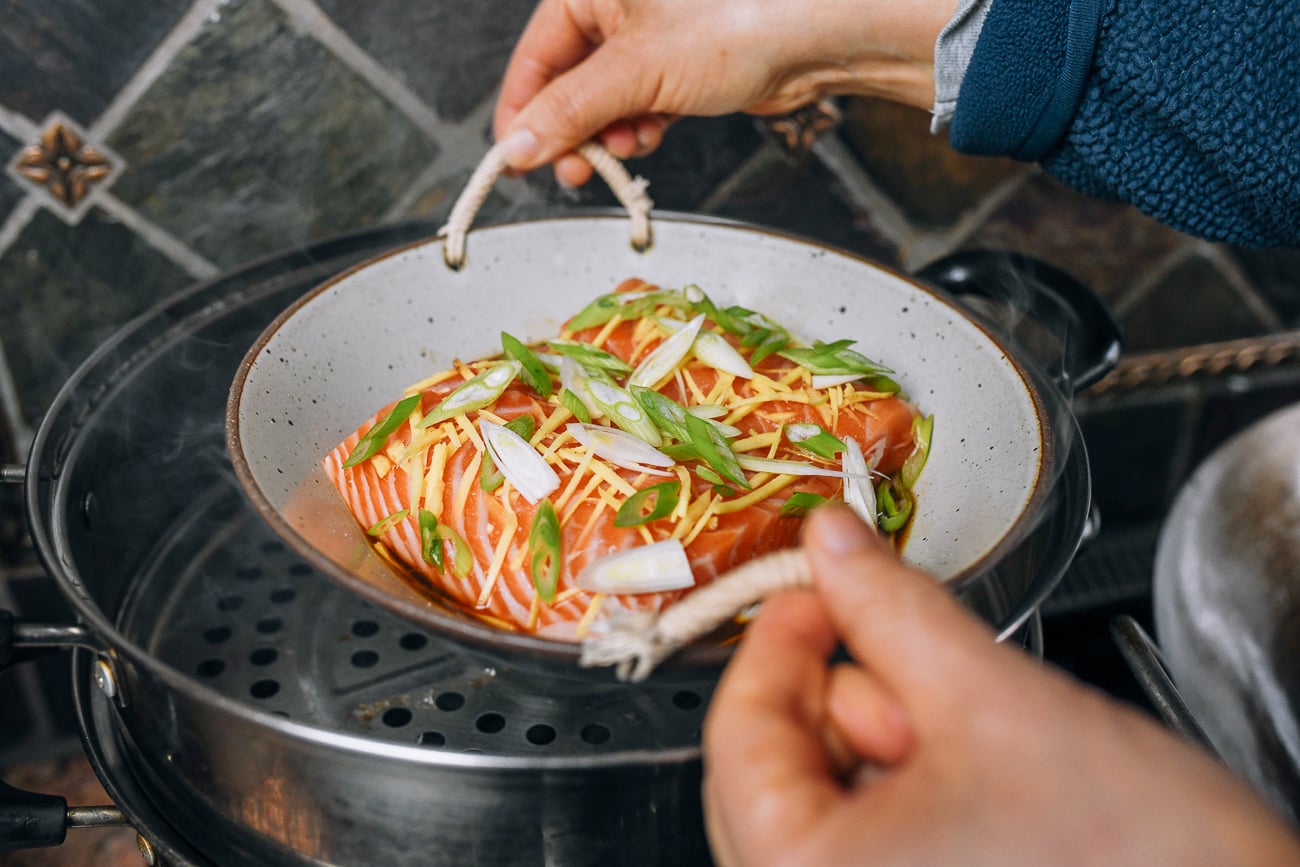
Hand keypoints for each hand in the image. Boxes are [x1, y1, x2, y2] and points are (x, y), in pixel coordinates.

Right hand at [493, 0, 955, 185]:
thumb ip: (568, 112)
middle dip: (574, 131)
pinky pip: (638, 103)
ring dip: (610, 135)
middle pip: (568, 82)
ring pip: (604, 100)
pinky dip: (639, 127)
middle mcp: (617, 7)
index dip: (523, 114)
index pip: (535, 57)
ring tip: (627, 147)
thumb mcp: (635, 73)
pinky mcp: (678, 63)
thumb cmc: (738, 20)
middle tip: (574, 170)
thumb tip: (517, 147)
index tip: (516, 160)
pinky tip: (650, 137)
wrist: (816, 34)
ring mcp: (649, 36)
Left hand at [703, 505, 1299, 865]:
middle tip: (913, 664)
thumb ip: (894, 610)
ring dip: (885, 742)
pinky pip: (869, 838)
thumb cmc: (1145, 865)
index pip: (736, 733)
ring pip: (825, 802)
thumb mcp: (995, 702)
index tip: (816, 584)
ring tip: (977, 742)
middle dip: (845, 696)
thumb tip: (835, 542)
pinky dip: (905, 787)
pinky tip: (979, 779)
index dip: (778, 637)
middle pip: (773, 769)